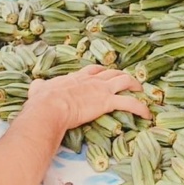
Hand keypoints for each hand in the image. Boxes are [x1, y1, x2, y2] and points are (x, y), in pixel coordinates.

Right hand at [27, 64, 150, 129]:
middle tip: (130, 83)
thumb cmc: (43, 101)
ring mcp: (101, 89)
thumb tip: (36, 84)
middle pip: (113, 72)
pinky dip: (141, 108)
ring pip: (125, 81)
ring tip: (142, 93)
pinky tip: (147, 115)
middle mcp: (92, 80)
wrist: (49, 106)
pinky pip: (130, 103)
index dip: (103, 72)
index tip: (108, 74)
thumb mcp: (39, 89)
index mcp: (77, 77)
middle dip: (123, 76)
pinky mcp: (107, 101)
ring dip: (135, 86)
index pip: (95, 70)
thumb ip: (40, 86)